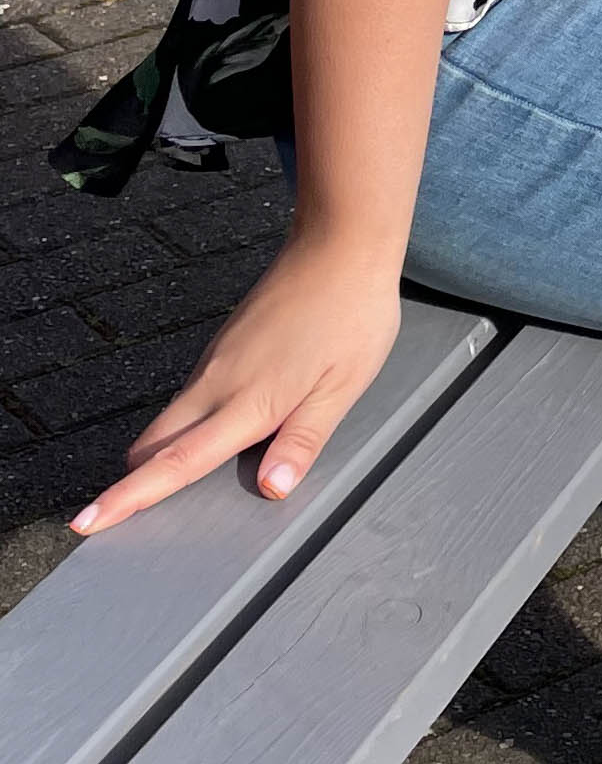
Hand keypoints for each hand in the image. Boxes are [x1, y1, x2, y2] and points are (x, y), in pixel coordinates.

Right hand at [68, 232, 401, 535]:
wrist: (338, 243)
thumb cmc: (350, 313)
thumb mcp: (342, 387)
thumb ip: (303, 440)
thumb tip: (272, 488)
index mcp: (250, 400)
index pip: (178, 462)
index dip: (130, 497)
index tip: (89, 521)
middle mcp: (220, 380)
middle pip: (155, 444)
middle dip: (128, 482)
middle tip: (103, 518)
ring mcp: (217, 359)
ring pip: (170, 419)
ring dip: (155, 455)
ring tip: (145, 488)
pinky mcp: (223, 344)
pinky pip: (191, 396)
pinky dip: (181, 426)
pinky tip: (201, 435)